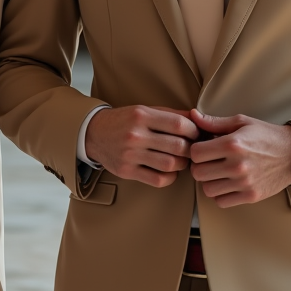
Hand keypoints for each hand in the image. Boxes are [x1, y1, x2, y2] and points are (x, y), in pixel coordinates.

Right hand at [84, 106, 199, 187]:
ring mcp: (130, 155)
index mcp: (141, 116)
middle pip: (178, 146)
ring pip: (170, 164)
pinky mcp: (127, 171)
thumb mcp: (144, 110)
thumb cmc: (123, 121)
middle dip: (190, 149)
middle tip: (190, 149)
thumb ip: (169, 114)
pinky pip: (158, 180)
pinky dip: (169, 177)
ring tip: (180, 159)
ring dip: (181, 164)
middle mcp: (136, 135)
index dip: (193, 131)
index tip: (195, 134)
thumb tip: (197, 118)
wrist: (94, 133)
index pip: (178, 124)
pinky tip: (169, 171)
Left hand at [188, 110, 290, 207]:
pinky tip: (226, 184)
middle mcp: (237, 165)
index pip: (195, 153)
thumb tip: (192, 116)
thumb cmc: (266, 135)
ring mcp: (244, 183)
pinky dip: (220, 195)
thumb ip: (214, 122)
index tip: (202, 149)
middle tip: (208, 162)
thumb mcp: (241, 122)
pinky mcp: (251, 196)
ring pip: (207, 190)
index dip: (195, 150)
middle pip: (198, 173)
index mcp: (232, 144)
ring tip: (217, 173)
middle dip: (199, 166)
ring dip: (209, 181)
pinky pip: (221, 202)